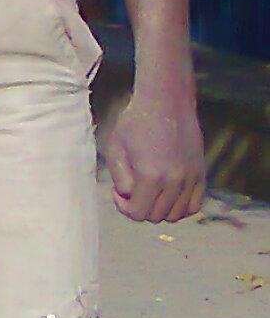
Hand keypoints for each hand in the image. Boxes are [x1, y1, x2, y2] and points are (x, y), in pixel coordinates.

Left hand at [105, 80, 205, 223]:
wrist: (166, 101)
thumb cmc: (135, 122)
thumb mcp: (115, 149)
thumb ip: (120, 180)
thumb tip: (130, 198)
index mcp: (151, 176)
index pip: (138, 213)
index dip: (123, 207)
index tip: (118, 191)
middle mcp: (175, 180)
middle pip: (156, 216)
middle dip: (138, 208)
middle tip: (130, 189)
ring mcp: (191, 178)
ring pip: (175, 215)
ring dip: (158, 209)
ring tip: (147, 191)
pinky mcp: (201, 173)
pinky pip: (193, 205)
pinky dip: (179, 207)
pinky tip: (166, 194)